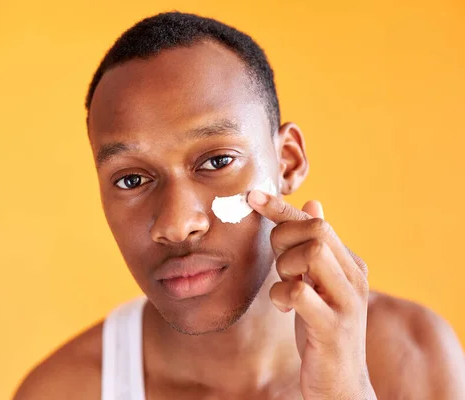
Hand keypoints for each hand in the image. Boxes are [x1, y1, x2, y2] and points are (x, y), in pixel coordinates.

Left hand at [247, 191, 376, 399]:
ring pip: (311, 253)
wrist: (341, 384)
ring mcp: (347, 302)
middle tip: (280, 266)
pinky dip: (281, 294)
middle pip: (315, 230)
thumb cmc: (322, 328)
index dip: (282, 207)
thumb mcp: (318, 284)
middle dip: (283, 240)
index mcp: (350, 263)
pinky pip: (300, 291)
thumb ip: (316, 247)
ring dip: (284, 267)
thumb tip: (314, 204)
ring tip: (285, 287)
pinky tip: (282, 306)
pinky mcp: (333, 327)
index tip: (252, 196)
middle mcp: (355, 277)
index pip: (315, 221)